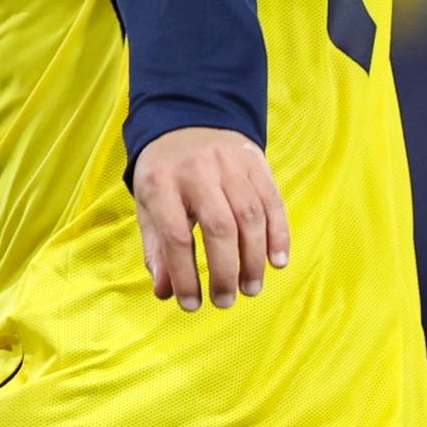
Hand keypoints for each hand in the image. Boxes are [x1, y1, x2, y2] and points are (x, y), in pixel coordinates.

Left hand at [132, 127, 289, 312]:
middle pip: (219, 227)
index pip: (176, 236)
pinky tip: (278, 261)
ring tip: (251, 288)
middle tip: (225, 301)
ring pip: (250, 216)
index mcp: (161, 183)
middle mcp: (197, 171)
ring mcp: (230, 164)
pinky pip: (272, 201)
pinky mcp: (256, 162)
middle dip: (225, 271)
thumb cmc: (165, 174)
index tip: (191, 305)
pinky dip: (278, 234)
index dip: (185, 276)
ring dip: (254, 258)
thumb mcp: (148, 206)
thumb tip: (165, 292)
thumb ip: (156, 248)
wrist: (188, 120)